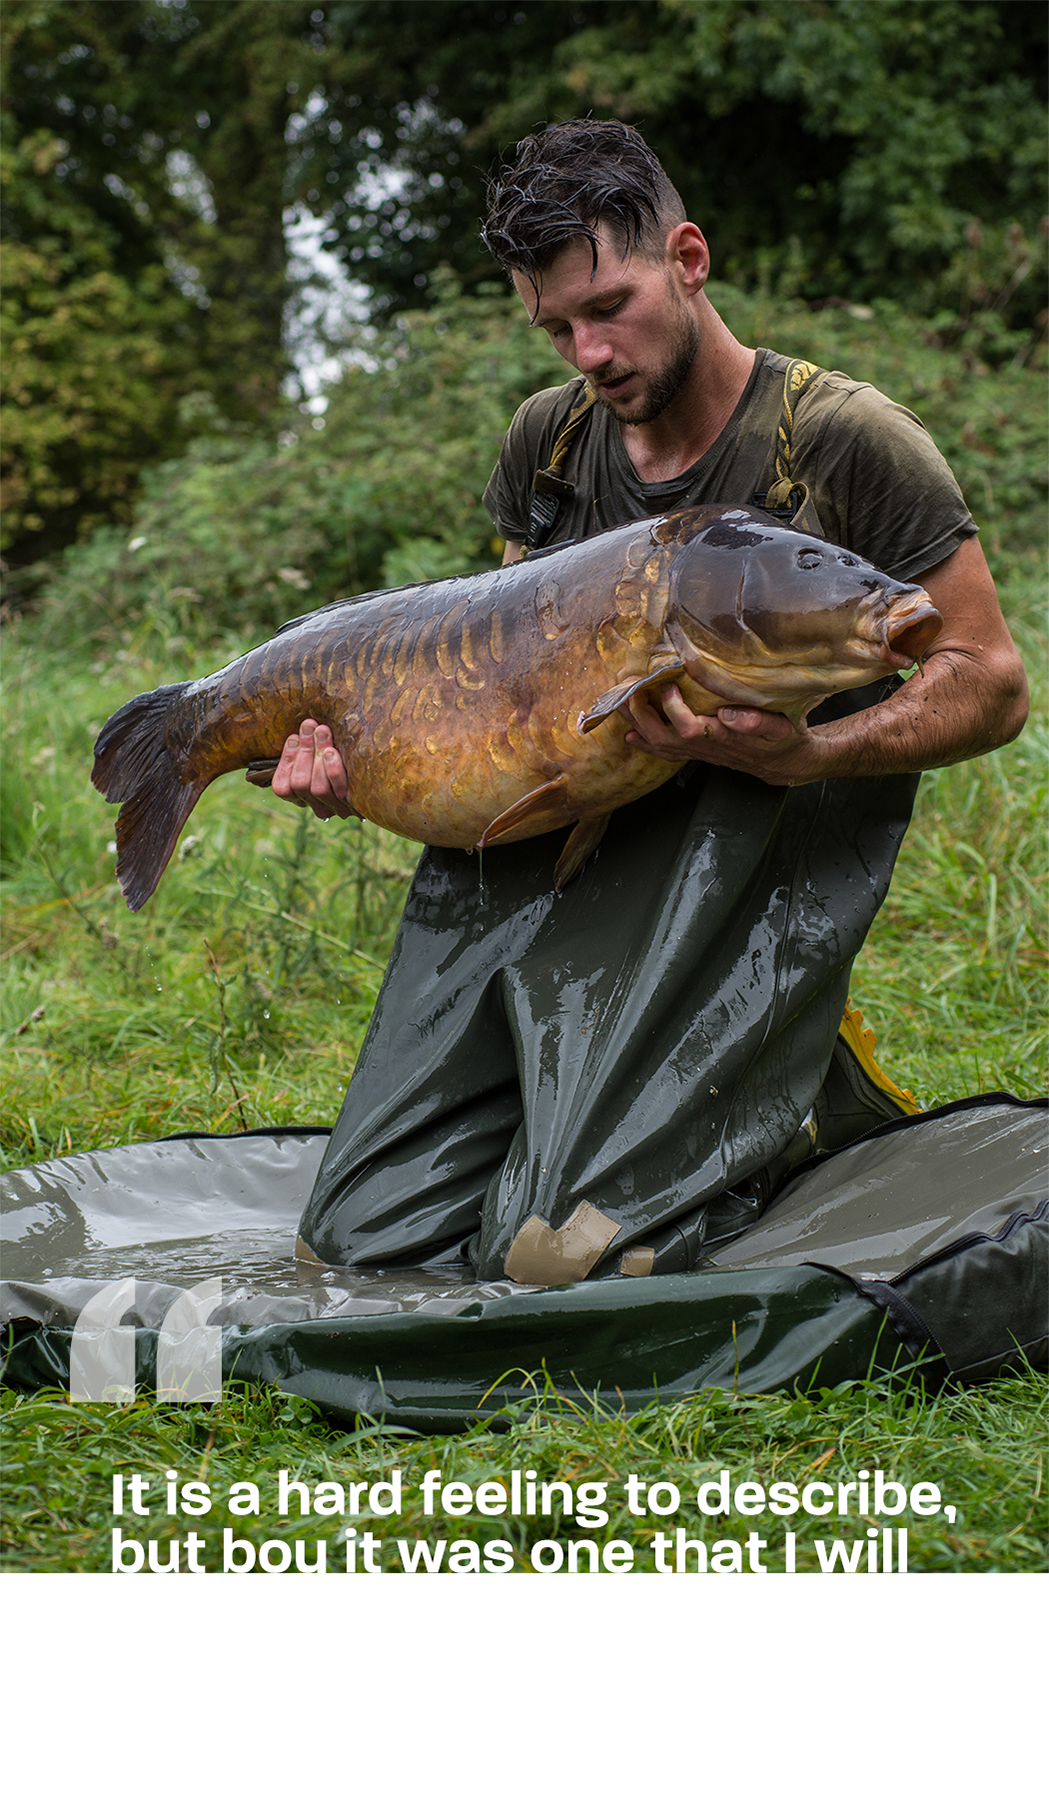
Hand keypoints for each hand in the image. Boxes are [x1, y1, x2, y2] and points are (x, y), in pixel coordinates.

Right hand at [270, 719, 354, 818]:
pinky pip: (340, 791)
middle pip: (300, 785)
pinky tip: (333, 752)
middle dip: (304, 751)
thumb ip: (310, 747)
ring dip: (317, 755)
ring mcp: (336, 809)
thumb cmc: (349, 756)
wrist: (386, 781)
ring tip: (322, 731)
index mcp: (304, 799)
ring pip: (317, 788)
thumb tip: (303, 725)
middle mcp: (318, 808)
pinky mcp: (355, 807)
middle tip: (309, 725)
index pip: (282, 788)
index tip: (294, 736)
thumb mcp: (325, 754)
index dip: (286, 761)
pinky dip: (333, 770)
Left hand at [622, 684, 821, 786]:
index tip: (668, 687)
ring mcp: (699, 752)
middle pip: (665, 738)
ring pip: (661, 745)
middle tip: (631, 692)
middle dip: (644, 717)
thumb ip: (756, 722)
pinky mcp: (697, 753)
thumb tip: (729, 713)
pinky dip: (645, 744)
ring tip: (621, 708)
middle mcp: (706, 747)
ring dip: (639, 727)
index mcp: (723, 738)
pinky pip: (665, 752)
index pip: (691, 728)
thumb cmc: (781, 741)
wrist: (782, 762)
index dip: (674, 710)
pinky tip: (630, 735)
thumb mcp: (779, 729)